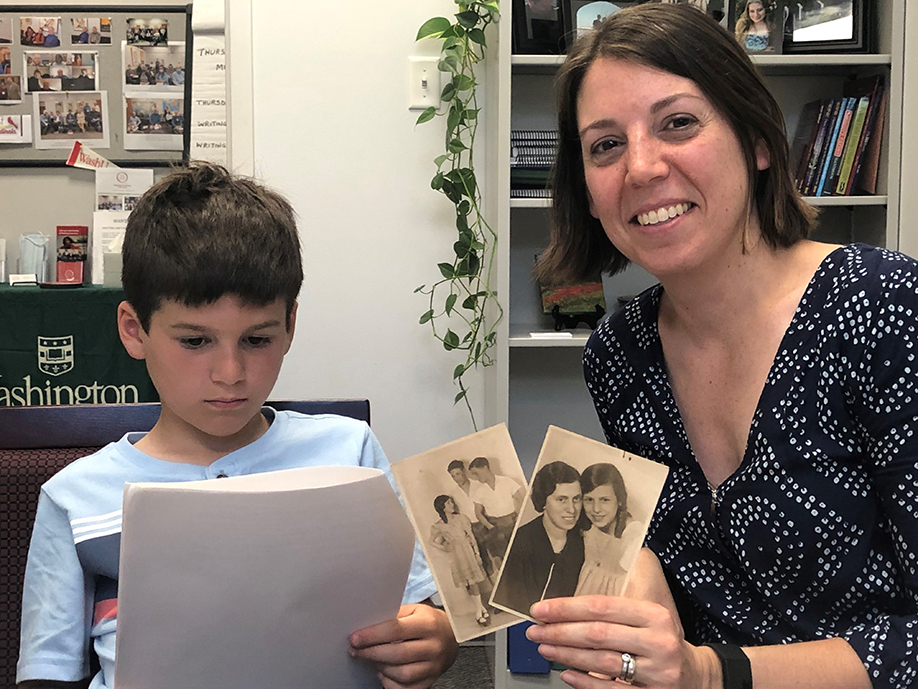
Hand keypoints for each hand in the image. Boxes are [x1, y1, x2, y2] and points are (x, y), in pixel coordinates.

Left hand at [349, 603, 458, 688]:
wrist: (450, 638)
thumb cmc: (427, 622)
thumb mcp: (414, 611)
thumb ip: (393, 616)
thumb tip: (366, 626)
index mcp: (427, 624)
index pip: (396, 629)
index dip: (372, 635)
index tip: (355, 638)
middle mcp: (433, 647)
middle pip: (397, 654)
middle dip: (371, 653)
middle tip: (356, 650)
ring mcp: (433, 667)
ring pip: (402, 674)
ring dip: (380, 668)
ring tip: (371, 659)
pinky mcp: (430, 681)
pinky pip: (406, 688)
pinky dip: (390, 682)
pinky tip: (384, 672)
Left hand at [526, 550, 717, 688]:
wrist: (696, 675)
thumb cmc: (662, 640)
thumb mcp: (650, 617)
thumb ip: (617, 608)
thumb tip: (567, 604)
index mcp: (654, 615)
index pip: (602, 607)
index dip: (567, 608)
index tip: (541, 609)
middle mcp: (658, 642)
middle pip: (598, 634)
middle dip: (560, 631)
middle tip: (535, 630)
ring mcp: (657, 673)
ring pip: (601, 662)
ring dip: (567, 655)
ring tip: (545, 648)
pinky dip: (585, 682)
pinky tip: (567, 674)